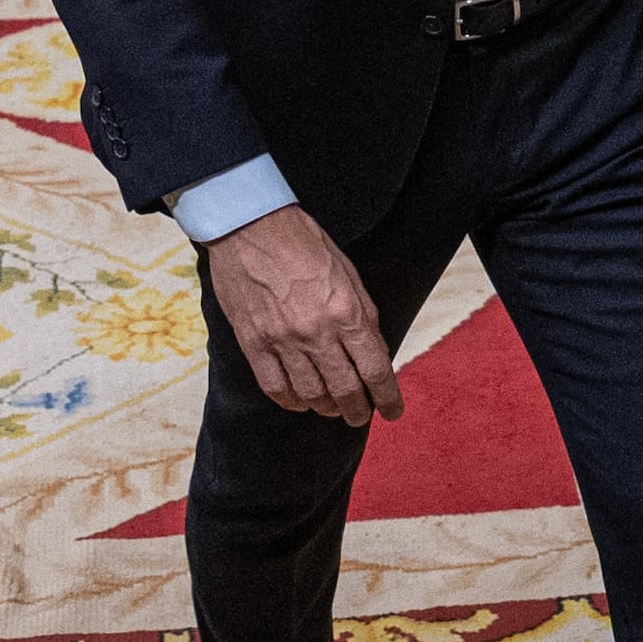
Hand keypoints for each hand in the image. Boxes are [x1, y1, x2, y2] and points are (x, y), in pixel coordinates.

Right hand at [208, 205, 398, 422]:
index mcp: (346, 311)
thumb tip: (374, 352)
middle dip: (357, 410)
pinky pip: (274, 386)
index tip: (393, 411)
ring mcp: (282, 339)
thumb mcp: (348, 272)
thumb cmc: (303, 242)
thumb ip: (363, 315)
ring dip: (326, 408)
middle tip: (360, 416)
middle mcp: (316, 331)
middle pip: (345, 390)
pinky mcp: (253, 342)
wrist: (249, 225)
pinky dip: (290, 401)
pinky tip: (299, 402)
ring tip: (331, 408)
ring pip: (310, 394)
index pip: (375, 369)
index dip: (388, 397)